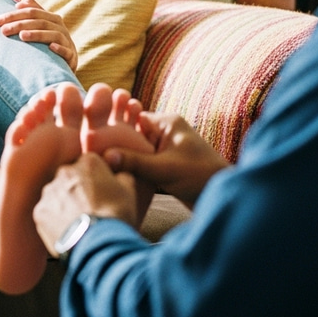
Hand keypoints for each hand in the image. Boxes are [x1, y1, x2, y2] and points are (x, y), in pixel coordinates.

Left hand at [0, 0, 78, 70]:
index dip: (15, 15)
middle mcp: (60, 27)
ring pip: (53, 34)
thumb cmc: (50, 42)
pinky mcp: (71, 56)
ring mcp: (67, 41)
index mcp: (52, 18)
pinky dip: (60, 49)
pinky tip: (50, 47)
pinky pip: (67, 51)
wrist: (69, 61)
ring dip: (37, 34)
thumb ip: (33, 13)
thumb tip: (20, 3)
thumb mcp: (42, 27)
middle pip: (40, 22)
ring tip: (22, 36)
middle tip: (3, 30)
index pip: (32, 12)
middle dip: (20, 24)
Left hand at [33, 153, 138, 255]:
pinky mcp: (40, 211)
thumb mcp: (128, 191)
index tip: (100, 192)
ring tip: (78, 222)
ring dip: (65, 203)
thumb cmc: (115, 216)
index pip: (89, 164)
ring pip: (56, 194)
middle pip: (70, 177)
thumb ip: (121, 176)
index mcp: (88, 162)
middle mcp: (65, 172)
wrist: (98, 245)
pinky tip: (68, 230)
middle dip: (78, 189)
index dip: (96, 179)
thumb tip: (117, 176)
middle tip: (89, 208)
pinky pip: (47, 212)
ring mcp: (50, 191)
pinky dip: (55, 220)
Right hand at [103, 112, 229, 208]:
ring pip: (138, 149)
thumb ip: (134, 161)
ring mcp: (166, 148)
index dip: (115, 129)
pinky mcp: (167, 163)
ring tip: (103, 166)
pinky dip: (135, 167)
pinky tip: (119, 176)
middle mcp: (166, 131)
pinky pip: (144, 161)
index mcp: (167, 122)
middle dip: (118, 144)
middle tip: (95, 155)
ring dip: (126, 158)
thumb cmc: (199, 177)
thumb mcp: (163, 169)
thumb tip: (104, 156)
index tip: (94, 139)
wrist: (223, 197)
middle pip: (133, 133)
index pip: (133, 119)